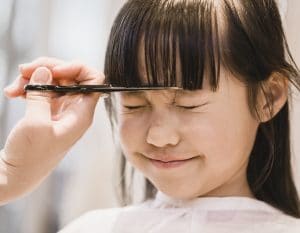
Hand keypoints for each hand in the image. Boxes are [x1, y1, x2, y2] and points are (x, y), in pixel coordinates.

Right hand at [0, 57, 104, 203]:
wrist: (16, 175)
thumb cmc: (29, 156)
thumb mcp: (35, 124)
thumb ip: (41, 94)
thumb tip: (45, 71)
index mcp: (82, 114)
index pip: (94, 80)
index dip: (77, 68)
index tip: (55, 69)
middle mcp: (75, 110)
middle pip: (71, 76)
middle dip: (48, 68)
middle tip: (24, 70)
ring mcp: (61, 110)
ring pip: (54, 81)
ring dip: (33, 78)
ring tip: (13, 88)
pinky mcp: (48, 112)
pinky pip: (42, 90)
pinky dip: (28, 87)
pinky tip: (13, 93)